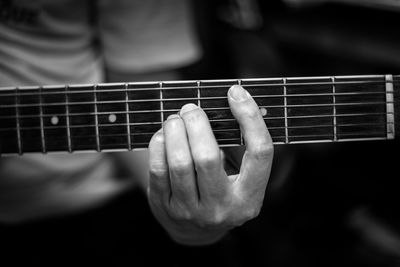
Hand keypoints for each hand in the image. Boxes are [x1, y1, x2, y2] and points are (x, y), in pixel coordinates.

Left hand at [147, 85, 273, 244]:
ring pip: (179, 163)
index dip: (249, 118)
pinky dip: (159, 144)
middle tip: (191, 108)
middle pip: (208, 157)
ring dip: (175, 131)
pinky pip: (158, 169)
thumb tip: (232, 99)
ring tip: (175, 118)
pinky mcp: (165, 208)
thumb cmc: (223, 190)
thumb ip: (239, 146)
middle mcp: (222, 208)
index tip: (236, 93)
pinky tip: (163, 135)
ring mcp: (191, 212)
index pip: (259, 152)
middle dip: (197, 124)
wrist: (197, 231)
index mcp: (249, 198)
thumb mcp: (241, 176)